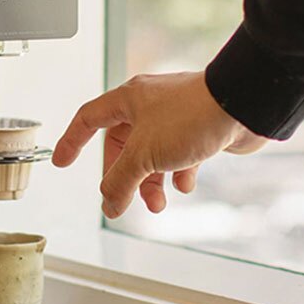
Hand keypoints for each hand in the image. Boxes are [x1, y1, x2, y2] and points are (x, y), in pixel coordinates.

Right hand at [53, 72, 265, 217]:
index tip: (61, 161)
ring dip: (152, 183)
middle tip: (125, 200)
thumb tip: (109, 204)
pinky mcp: (199, 128)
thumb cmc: (193, 116)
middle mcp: (149, 105)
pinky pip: (179, 156)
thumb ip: (121, 182)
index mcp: (128, 100)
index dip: (72, 141)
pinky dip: (179, 174)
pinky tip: (185, 184)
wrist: (242, 106)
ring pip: (152, 155)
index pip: (88, 119)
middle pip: (123, 147)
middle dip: (125, 177)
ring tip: (159, 203)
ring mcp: (175, 116)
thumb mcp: (144, 154)